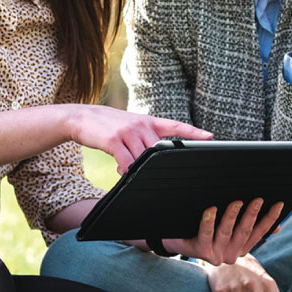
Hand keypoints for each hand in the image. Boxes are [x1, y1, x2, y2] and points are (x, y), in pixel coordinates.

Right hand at [63, 105, 212, 173]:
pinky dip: (125, 170)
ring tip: (127, 169)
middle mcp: (141, 124)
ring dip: (137, 168)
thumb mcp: (131, 126)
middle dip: (159, 163)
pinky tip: (121, 170)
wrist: (81, 117)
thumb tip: (154, 160)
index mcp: (148, 121)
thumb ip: (145, 139)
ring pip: (143, 158)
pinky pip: (126, 162)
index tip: (210, 136)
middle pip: (159, 150)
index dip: (193, 131)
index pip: (175, 126)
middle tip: (160, 174)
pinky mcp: (113, 140)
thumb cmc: (109, 126)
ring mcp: (127, 131)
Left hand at [163, 197, 282, 265]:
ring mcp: (215, 254)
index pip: (259, 233)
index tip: (279, 204)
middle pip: (244, 232)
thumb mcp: (231, 232)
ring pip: (226, 233)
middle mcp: (230, 254)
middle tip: (258, 199)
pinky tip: (211, 210)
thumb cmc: (206, 232)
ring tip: (237, 202)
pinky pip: (205, 234)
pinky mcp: (199, 251)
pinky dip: (209, 221)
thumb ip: (251, 229)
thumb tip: (277, 227)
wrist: (178, 242)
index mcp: (240, 249)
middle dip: (252, 215)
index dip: (270, 219)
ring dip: (232, 216)